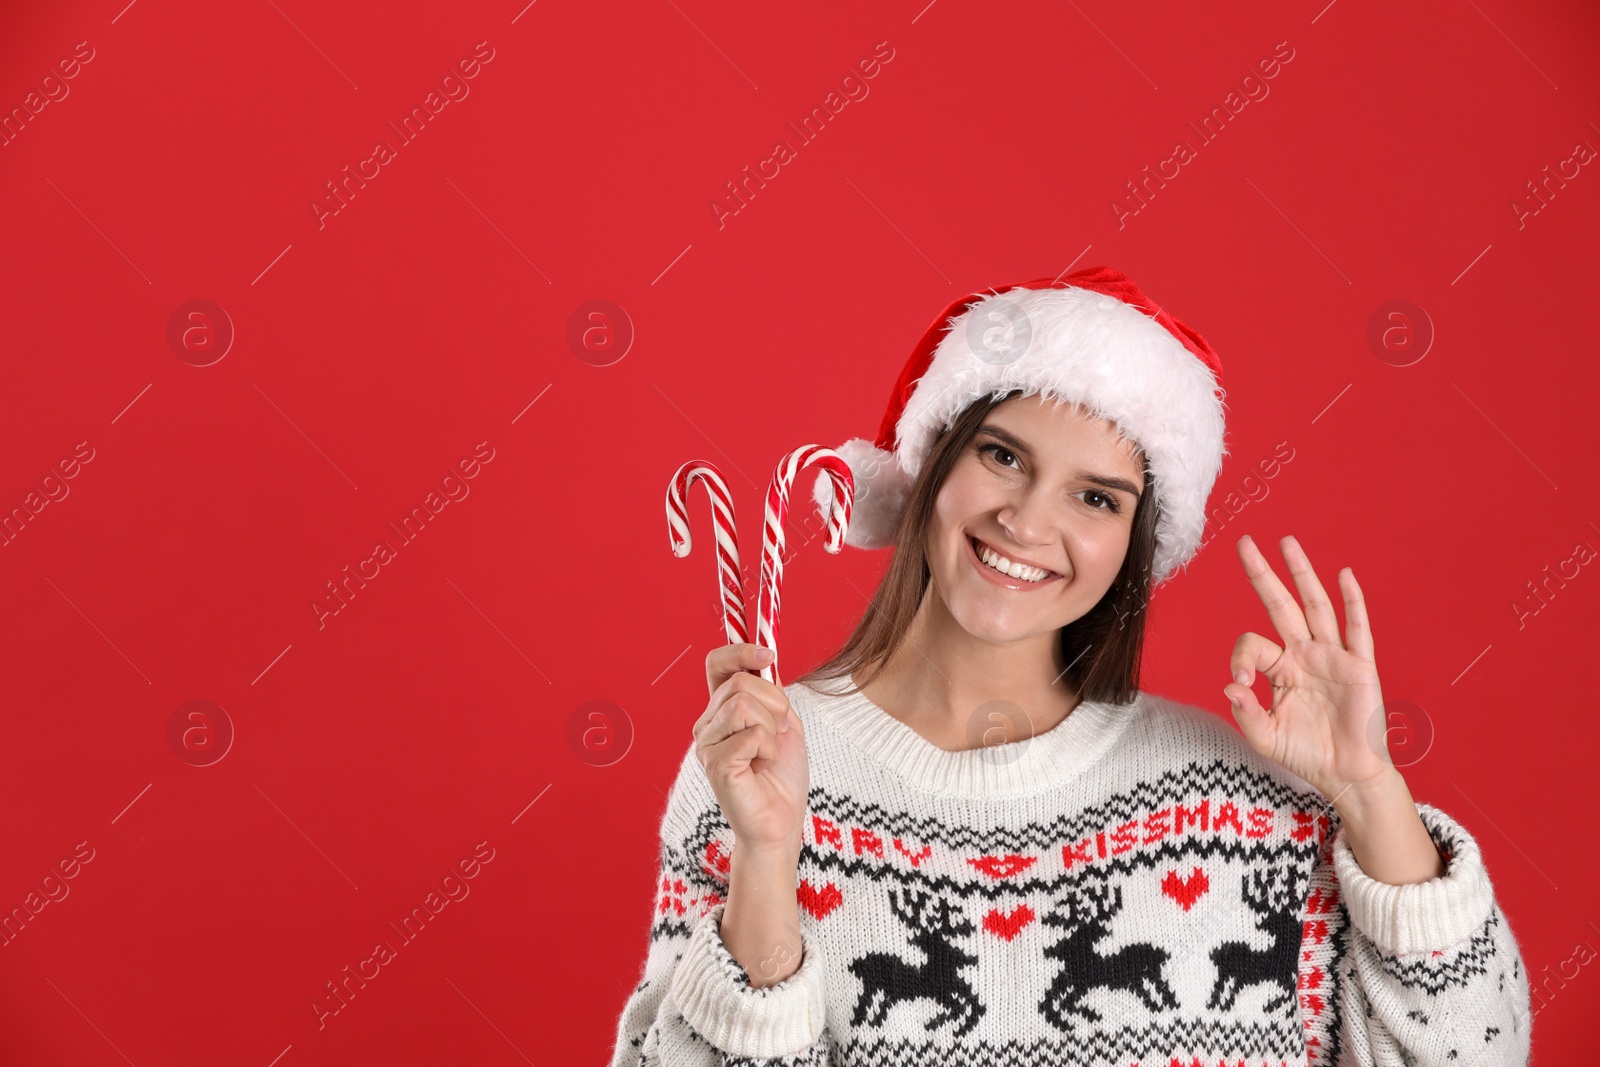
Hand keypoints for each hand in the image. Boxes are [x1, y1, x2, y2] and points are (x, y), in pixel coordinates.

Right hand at [693, 643, 809, 854]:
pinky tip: (763, 764)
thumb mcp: (783, 721)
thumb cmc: (781, 776)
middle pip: (739, 682)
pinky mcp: (715, 764)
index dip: (739, 651)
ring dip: (771, 726)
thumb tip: (765, 656)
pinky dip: (768, 746)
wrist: (781, 821)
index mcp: (722, 710)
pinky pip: (750, 733)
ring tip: (769, 750)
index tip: (768, 655)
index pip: (717, 664)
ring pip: (743, 704)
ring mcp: (707, 744)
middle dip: (774, 702)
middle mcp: (707, 724)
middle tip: (780, 731)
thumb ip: (770, 691)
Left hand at [1222, 534, 1396, 806]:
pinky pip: (1357, 629)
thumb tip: (1229, 685)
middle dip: (1264, 574)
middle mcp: (1305, 655)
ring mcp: (1333, 657)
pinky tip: (1344, 576)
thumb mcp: (1265, 737)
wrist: (1346, 775)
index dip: (1240, 658)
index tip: (1239, 683)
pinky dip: (1352, 601)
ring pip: (1316, 607)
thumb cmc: (1306, 754)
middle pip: (1281, 605)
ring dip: (1302, 574)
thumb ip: (1245, 713)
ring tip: (1287, 543)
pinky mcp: (1360, 667)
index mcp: (1280, 669)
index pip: (1252, 644)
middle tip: (1245, 543)